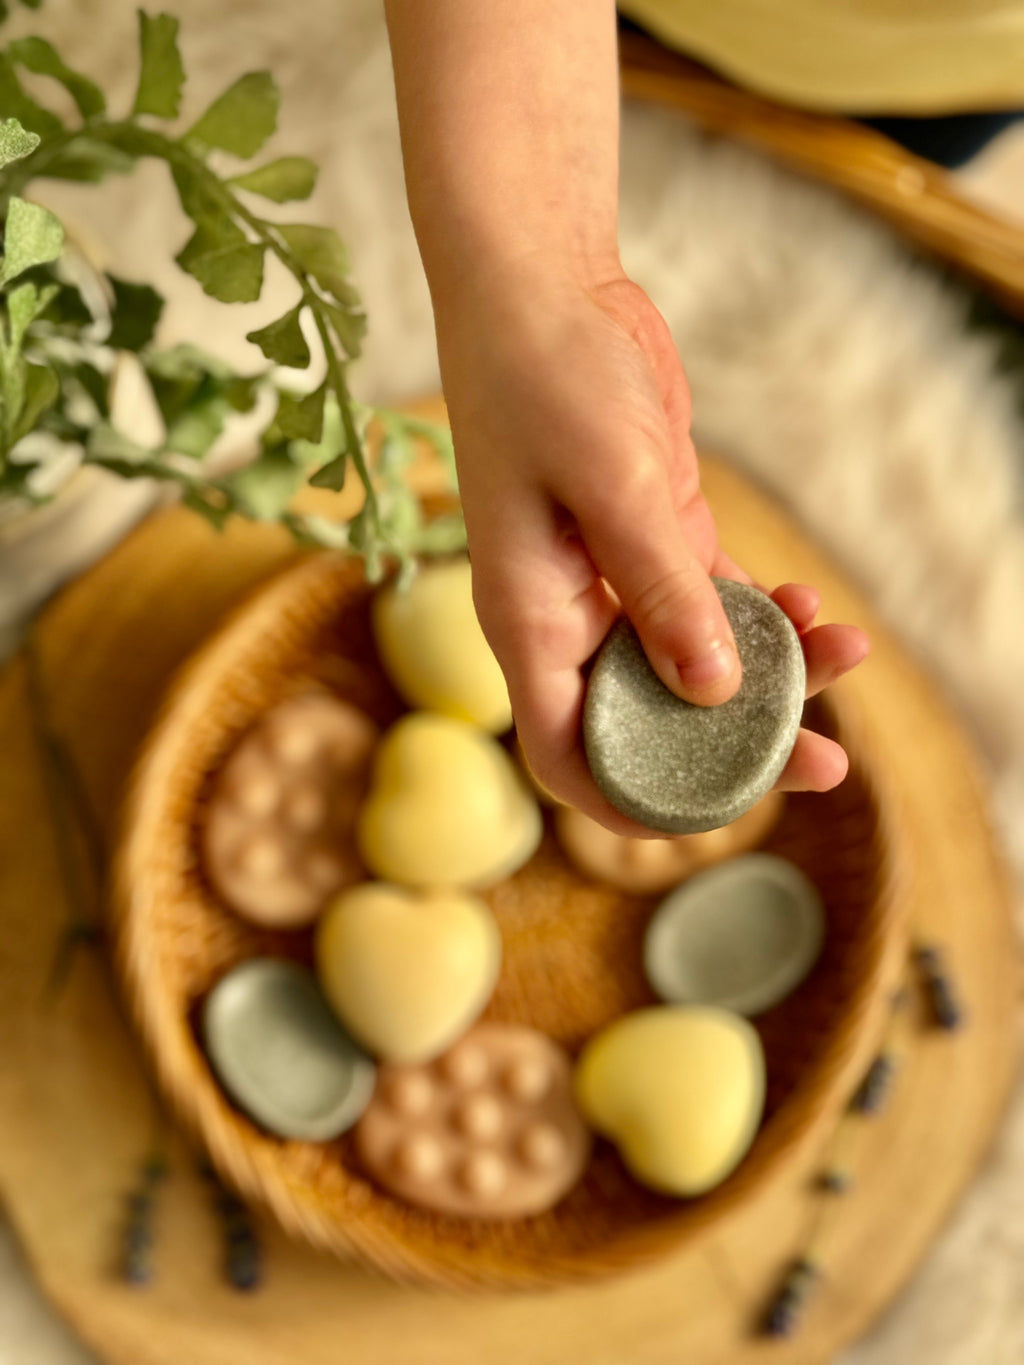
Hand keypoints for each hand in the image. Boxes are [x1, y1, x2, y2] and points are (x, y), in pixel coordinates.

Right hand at [436, 263, 868, 834]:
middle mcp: (567, 616)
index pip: (568, 753)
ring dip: (768, 673)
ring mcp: (609, 579)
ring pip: (693, 660)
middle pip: (649, 718)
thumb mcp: (611, 484)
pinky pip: (712, 599)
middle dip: (735, 745)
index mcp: (530, 623)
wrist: (538, 285)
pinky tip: (813, 605)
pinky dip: (762, 610)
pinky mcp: (651, 537)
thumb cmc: (544, 375)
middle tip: (823, 763)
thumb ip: (660, 588)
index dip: (631, 801)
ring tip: (847, 660)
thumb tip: (714, 688)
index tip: (711, 815)